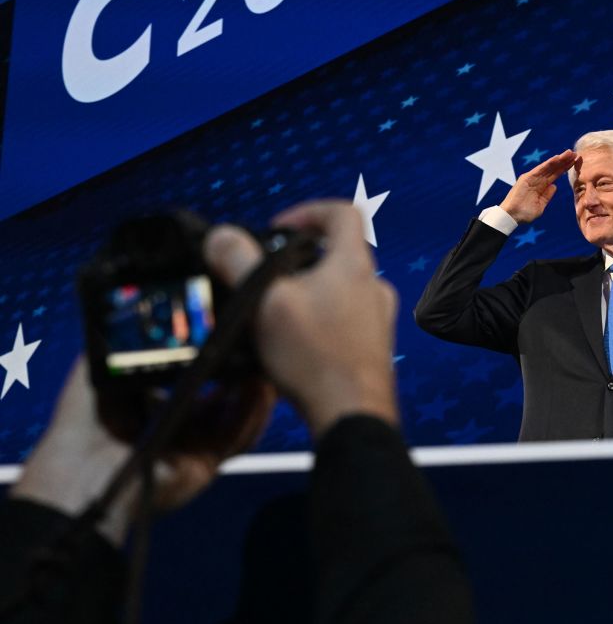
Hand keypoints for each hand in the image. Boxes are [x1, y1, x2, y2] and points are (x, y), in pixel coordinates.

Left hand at [13, 358, 273, 544]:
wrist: (82, 477)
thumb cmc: (82, 425)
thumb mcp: (94, 371)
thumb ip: (120, 344)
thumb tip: (143, 313)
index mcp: (150, 404)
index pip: (193, 376)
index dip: (214, 357)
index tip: (231, 335)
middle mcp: (175, 424)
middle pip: (221, 395)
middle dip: (242, 374)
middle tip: (259, 350)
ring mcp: (193, 446)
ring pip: (235, 415)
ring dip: (252, 393)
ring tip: (265, 368)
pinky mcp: (207, 464)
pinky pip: (238, 438)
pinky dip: (252, 416)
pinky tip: (259, 392)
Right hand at [204, 200, 398, 435]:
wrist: (351, 412)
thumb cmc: (315, 358)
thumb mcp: (263, 301)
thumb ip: (239, 262)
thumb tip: (222, 237)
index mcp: (354, 264)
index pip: (342, 213)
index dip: (308, 211)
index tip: (280, 228)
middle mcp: (374, 287)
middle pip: (338, 253)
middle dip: (300, 260)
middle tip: (270, 278)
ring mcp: (378, 318)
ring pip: (340, 289)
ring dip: (308, 293)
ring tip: (277, 314)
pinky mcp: (373, 346)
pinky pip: (344, 320)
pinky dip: (320, 321)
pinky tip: (295, 344)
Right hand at [498, 150, 576, 223]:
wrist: (512, 217)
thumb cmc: (524, 213)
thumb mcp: (540, 205)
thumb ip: (547, 196)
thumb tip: (554, 186)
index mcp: (541, 186)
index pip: (555, 175)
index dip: (564, 168)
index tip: (574, 162)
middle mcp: (537, 180)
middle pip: (553, 169)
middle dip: (564, 162)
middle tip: (575, 154)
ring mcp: (532, 178)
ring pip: (548, 167)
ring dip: (559, 160)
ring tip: (569, 153)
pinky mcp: (527, 178)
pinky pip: (540, 169)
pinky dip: (548, 163)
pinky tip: (557, 158)